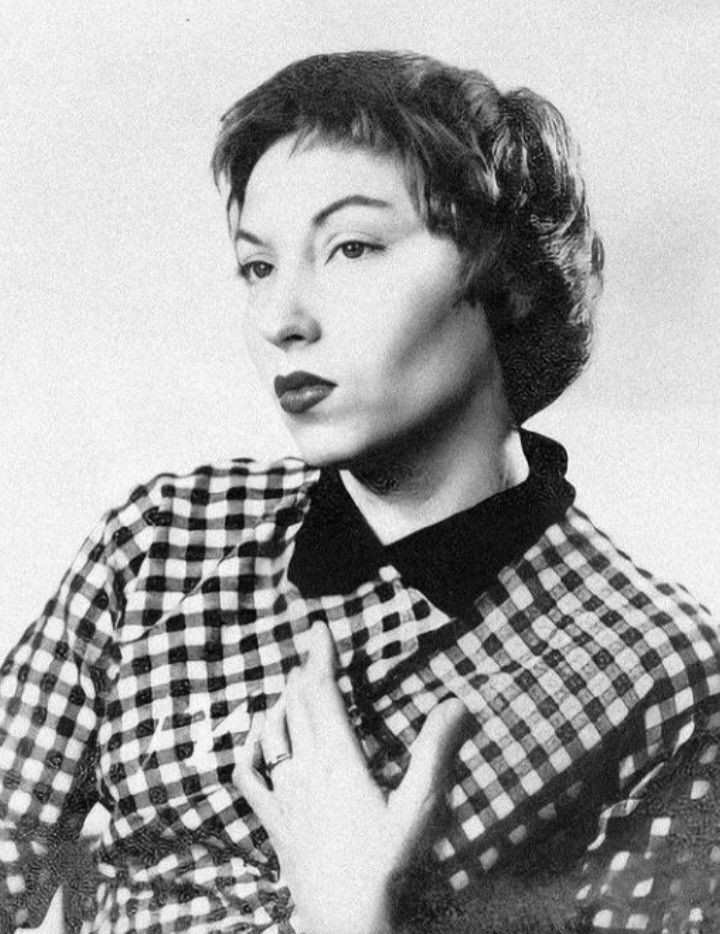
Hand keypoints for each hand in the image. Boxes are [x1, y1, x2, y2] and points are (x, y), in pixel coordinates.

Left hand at [235, 622, 469, 933]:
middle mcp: (304, 771)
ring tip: (289, 685)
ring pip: (272, 733)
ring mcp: (284, 797)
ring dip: (279, 703)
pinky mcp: (273, 824)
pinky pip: (248, 776)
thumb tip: (457, 702)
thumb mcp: (420, 808)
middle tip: (311, 650)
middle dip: (302, 672)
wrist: (348, 924)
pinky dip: (249, 748)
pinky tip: (255, 739)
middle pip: (296, 706)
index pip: (323, 692)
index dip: (320, 655)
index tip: (320, 627)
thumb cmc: (388, 867)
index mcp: (338, 760)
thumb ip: (436, 753)